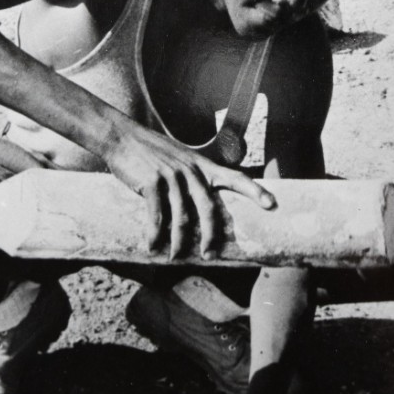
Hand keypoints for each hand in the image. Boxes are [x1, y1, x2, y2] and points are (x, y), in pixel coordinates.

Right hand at [105, 119, 274, 259]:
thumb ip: (193, 175)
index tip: (271, 204)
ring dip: (178, 242)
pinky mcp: (151, 182)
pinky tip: (152, 246)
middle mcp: (190, 170)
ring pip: (181, 217)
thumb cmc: (150, 150)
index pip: (234, 177)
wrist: (122, 136)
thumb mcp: (180, 156)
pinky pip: (156, 215)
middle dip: (211, 235)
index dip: (254, 191)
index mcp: (201, 165)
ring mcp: (171, 176)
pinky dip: (154, 234)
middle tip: (209, 255)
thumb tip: (201, 202)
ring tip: (174, 257)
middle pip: (208, 208)